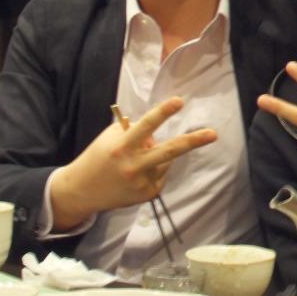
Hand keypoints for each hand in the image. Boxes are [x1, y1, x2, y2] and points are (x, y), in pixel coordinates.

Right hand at [49, 96, 216, 230]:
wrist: (83, 190)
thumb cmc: (99, 156)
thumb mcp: (111, 137)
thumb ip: (135, 132)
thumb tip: (158, 134)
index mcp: (123, 146)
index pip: (146, 125)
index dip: (163, 112)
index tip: (179, 101)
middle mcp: (134, 166)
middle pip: (169, 151)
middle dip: (192, 141)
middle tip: (213, 134)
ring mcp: (143, 183)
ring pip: (165, 160)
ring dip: (158, 154)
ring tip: (136, 159)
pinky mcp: (148, 194)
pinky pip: (161, 173)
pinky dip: (155, 168)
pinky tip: (136, 174)